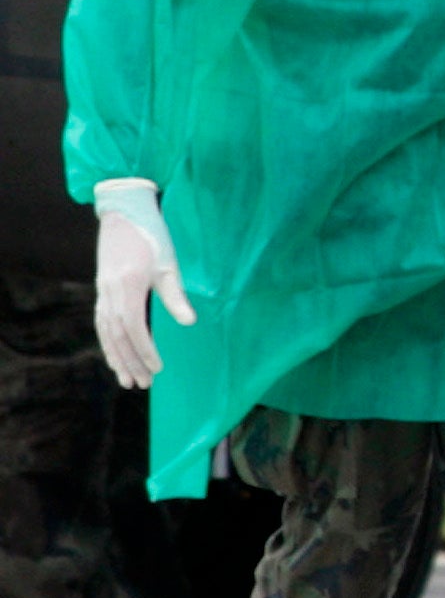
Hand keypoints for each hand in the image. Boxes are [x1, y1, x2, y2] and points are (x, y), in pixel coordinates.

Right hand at [92, 179, 194, 387]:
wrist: (124, 213)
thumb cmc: (152, 236)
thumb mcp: (168, 263)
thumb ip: (175, 295)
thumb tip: (189, 323)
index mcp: (128, 285)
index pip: (134, 327)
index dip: (145, 350)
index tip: (157, 368)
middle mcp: (110, 292)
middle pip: (118, 335)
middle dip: (130, 361)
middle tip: (141, 384)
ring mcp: (103, 291)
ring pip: (106, 332)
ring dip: (116, 357)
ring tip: (127, 379)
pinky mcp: (102, 290)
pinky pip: (102, 322)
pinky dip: (108, 342)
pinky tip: (115, 355)